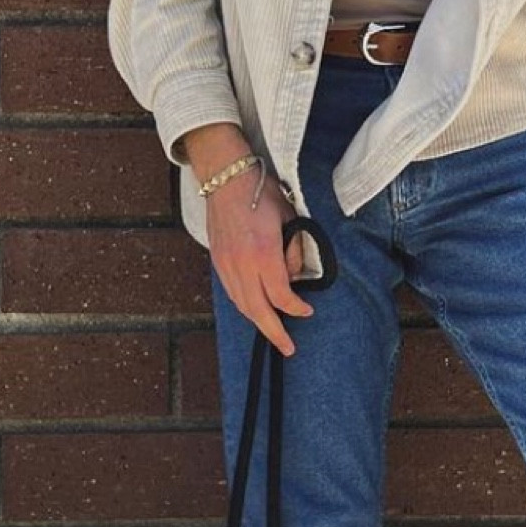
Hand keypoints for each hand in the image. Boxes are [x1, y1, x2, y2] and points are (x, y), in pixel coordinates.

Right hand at [206, 168, 313, 357]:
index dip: (296, 308)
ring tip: (274, 333)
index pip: (280, 295)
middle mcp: (241, 263)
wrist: (225, 178)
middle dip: (275, 332)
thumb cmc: (261, 193)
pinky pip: (232, 293)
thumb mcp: (289, 218)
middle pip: (258, 310)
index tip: (308, 310)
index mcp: (263, 253)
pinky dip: (245, 306)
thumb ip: (293, 251)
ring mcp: (225, 264)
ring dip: (258, 322)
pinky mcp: (217, 261)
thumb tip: (294, 276)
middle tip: (288, 348)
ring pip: (242, 305)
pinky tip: (255, 310)